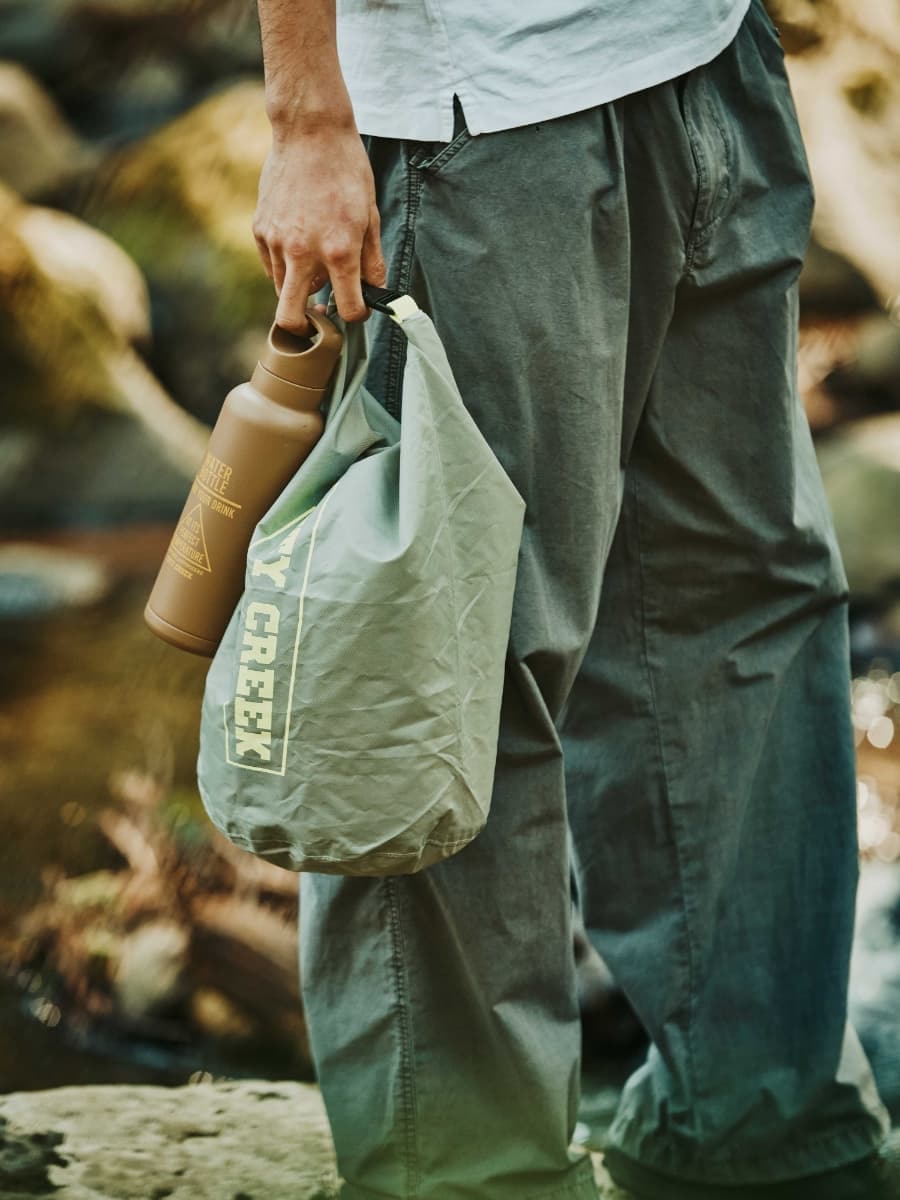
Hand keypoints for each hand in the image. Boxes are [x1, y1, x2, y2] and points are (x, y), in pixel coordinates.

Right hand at [252, 118, 386, 332]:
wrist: (310, 132)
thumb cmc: (346, 171)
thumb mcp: (370, 216)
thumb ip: (371, 260)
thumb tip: (374, 291)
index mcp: (339, 252)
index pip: (347, 309)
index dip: (356, 315)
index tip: (358, 308)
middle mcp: (303, 253)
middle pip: (292, 317)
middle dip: (304, 328)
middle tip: (317, 318)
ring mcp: (277, 242)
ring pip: (282, 289)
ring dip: (298, 287)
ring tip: (313, 263)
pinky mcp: (260, 230)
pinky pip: (271, 264)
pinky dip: (284, 264)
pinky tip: (298, 242)